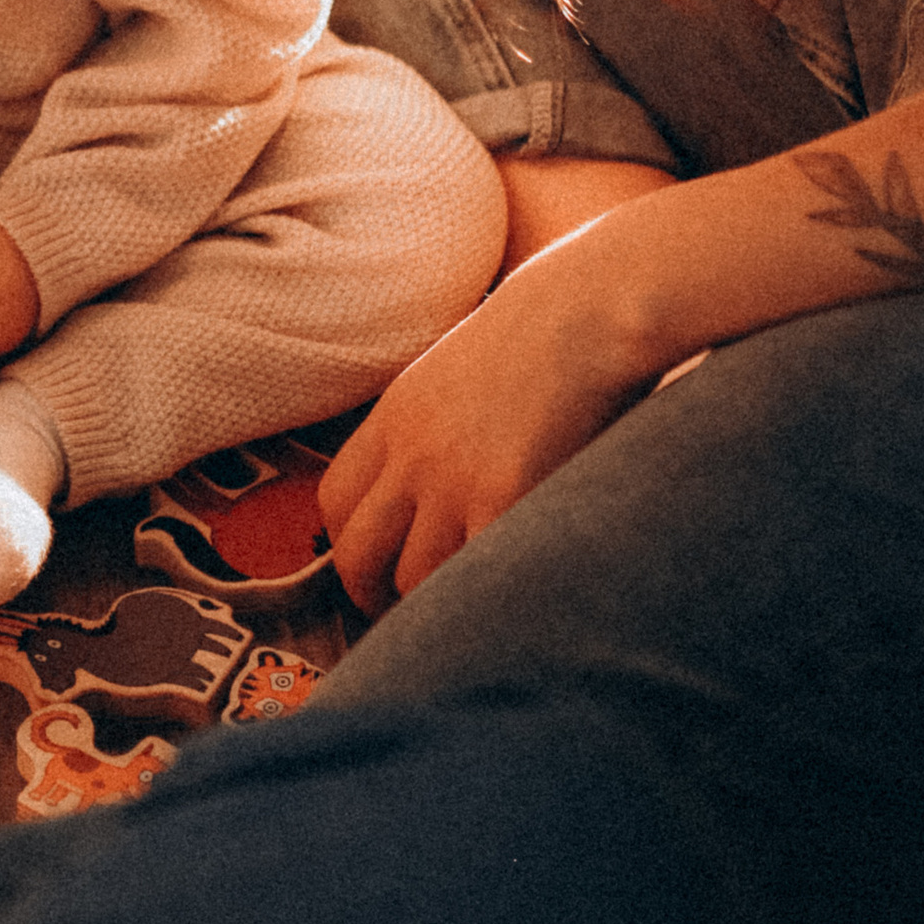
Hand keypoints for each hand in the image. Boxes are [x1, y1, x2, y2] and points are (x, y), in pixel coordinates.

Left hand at [317, 236, 667, 607]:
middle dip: (372, 596)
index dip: (350, 545)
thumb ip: (437, 427)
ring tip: (467, 611)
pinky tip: (510, 597)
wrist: (587, 308)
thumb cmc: (549, 331)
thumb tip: (443, 480)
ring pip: (413, 581)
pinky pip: (473, 579)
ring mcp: (453, 482)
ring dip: (437, 603)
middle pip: (356, 555)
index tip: (373, 568)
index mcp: (396, 418)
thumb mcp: (461, 372)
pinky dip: (487, 598)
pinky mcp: (501, 501)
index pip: (335, 503)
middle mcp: (412, 455)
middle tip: (405, 616)